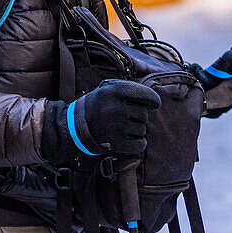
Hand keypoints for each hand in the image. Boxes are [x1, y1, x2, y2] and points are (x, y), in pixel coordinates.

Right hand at [41, 80, 160, 164]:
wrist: (76, 125)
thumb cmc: (98, 104)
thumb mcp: (108, 88)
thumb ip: (130, 88)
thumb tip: (154, 97)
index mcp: (115, 91)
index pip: (146, 94)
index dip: (153, 100)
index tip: (155, 104)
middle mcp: (116, 108)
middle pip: (144, 114)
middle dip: (139, 115)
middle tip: (127, 116)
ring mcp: (117, 127)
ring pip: (143, 129)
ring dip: (137, 129)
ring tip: (123, 126)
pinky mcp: (117, 144)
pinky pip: (141, 144)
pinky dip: (139, 143)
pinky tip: (129, 138)